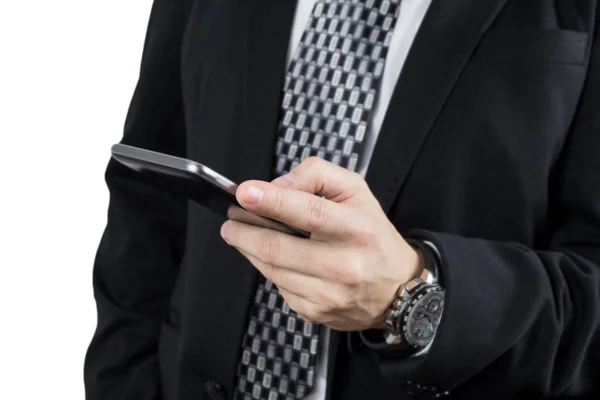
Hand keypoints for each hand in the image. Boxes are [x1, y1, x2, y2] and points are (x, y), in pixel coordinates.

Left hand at [220, 157, 424, 330]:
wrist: (397, 288)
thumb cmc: (372, 233)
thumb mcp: (356, 191)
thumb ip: (317, 176)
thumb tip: (278, 186)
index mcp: (356, 229)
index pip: (309, 213)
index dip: (273, 202)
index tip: (245, 192)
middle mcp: (343, 265)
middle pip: (278, 247)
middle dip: (244, 230)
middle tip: (231, 218)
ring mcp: (327, 293)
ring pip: (270, 268)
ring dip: (248, 247)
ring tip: (239, 232)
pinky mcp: (314, 311)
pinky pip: (277, 285)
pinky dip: (267, 267)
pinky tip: (270, 256)